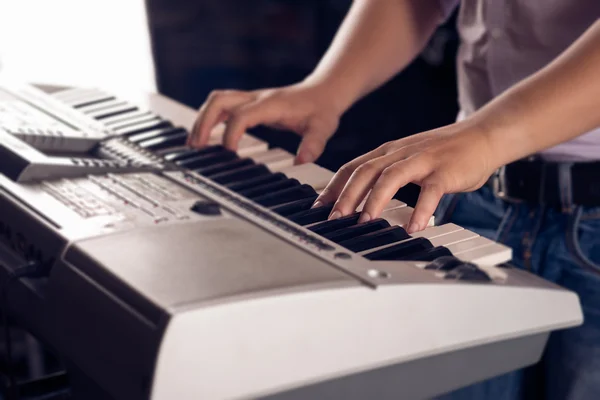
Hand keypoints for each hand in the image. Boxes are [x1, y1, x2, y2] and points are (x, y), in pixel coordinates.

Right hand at [187, 82, 342, 163]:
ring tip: (194, 144)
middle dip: (203, 123)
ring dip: (202, 120)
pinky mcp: (249, 104)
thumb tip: (302, 161)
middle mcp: (256, 98)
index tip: (230, 154)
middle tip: (196, 147)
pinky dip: (209, 120)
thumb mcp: (323, 127)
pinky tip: (206, 138)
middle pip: (219, 101)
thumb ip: (313, 144)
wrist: (323, 91)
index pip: (241, 115)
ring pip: (216, 102)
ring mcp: (251, 99)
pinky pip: (222, 107)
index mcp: (271, 104)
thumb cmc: (322, 109)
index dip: (231, 134)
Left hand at [314, 120, 497, 232]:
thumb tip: (361, 201)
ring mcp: (423, 160)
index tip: (319, 207)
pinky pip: (430, 192)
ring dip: (375, 200)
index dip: (334, 186)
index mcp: (388, 152)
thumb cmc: (443, 153)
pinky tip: (413, 227)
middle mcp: (401, 153)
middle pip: (366, 171)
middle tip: (335, 218)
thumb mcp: (407, 159)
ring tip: (366, 222)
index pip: (353, 167)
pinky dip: (420, 210)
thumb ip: (386, 175)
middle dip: (346, 195)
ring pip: (391, 177)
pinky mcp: (445, 171)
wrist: (482, 135)